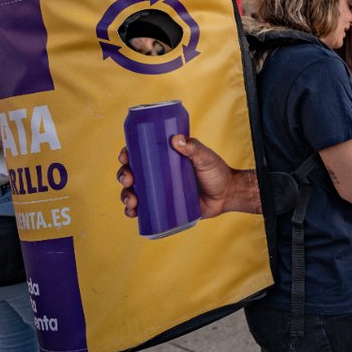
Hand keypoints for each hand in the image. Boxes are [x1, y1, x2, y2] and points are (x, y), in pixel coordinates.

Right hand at [117, 134, 259, 218]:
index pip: (140, 154)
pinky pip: (144, 210)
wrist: (227, 195)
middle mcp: (158, 174)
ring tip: (132, 200)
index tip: (125, 156)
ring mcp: (159, 191)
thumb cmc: (216, 172)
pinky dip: (133, 211)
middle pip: (132, 173)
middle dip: (124, 176)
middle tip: (129, 179)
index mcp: (164, 158)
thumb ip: (194, 148)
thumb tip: (176, 139)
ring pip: (134, 192)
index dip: (127, 154)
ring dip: (126, 195)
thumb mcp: (205, 157)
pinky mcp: (163, 207)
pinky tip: (132, 212)